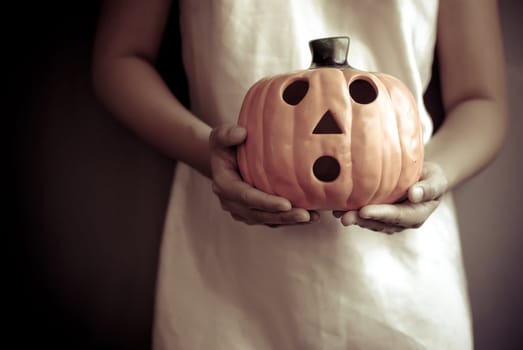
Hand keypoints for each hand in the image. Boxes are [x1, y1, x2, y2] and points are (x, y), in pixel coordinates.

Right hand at [209, 124, 319, 226]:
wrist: (223, 160)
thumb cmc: (225, 145)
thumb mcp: (221, 136)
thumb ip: (227, 134)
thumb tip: (241, 133)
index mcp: (224, 186)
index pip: (247, 197)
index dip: (266, 203)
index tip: (286, 204)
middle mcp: (232, 203)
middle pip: (260, 214)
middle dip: (283, 217)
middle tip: (305, 215)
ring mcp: (243, 211)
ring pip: (268, 220)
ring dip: (290, 221)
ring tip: (313, 217)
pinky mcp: (254, 214)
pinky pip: (273, 220)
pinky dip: (290, 219)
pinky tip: (310, 216)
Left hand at [333, 162, 447, 233]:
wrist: (423, 177)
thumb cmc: (431, 177)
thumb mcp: (437, 179)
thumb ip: (428, 188)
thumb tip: (414, 194)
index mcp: (417, 215)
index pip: (398, 216)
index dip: (381, 215)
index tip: (364, 211)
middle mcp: (401, 222)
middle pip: (380, 223)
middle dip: (361, 220)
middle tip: (345, 217)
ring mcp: (389, 220)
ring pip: (369, 222)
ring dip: (353, 218)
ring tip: (337, 212)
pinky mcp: (378, 214)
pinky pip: (364, 216)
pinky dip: (352, 212)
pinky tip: (338, 207)